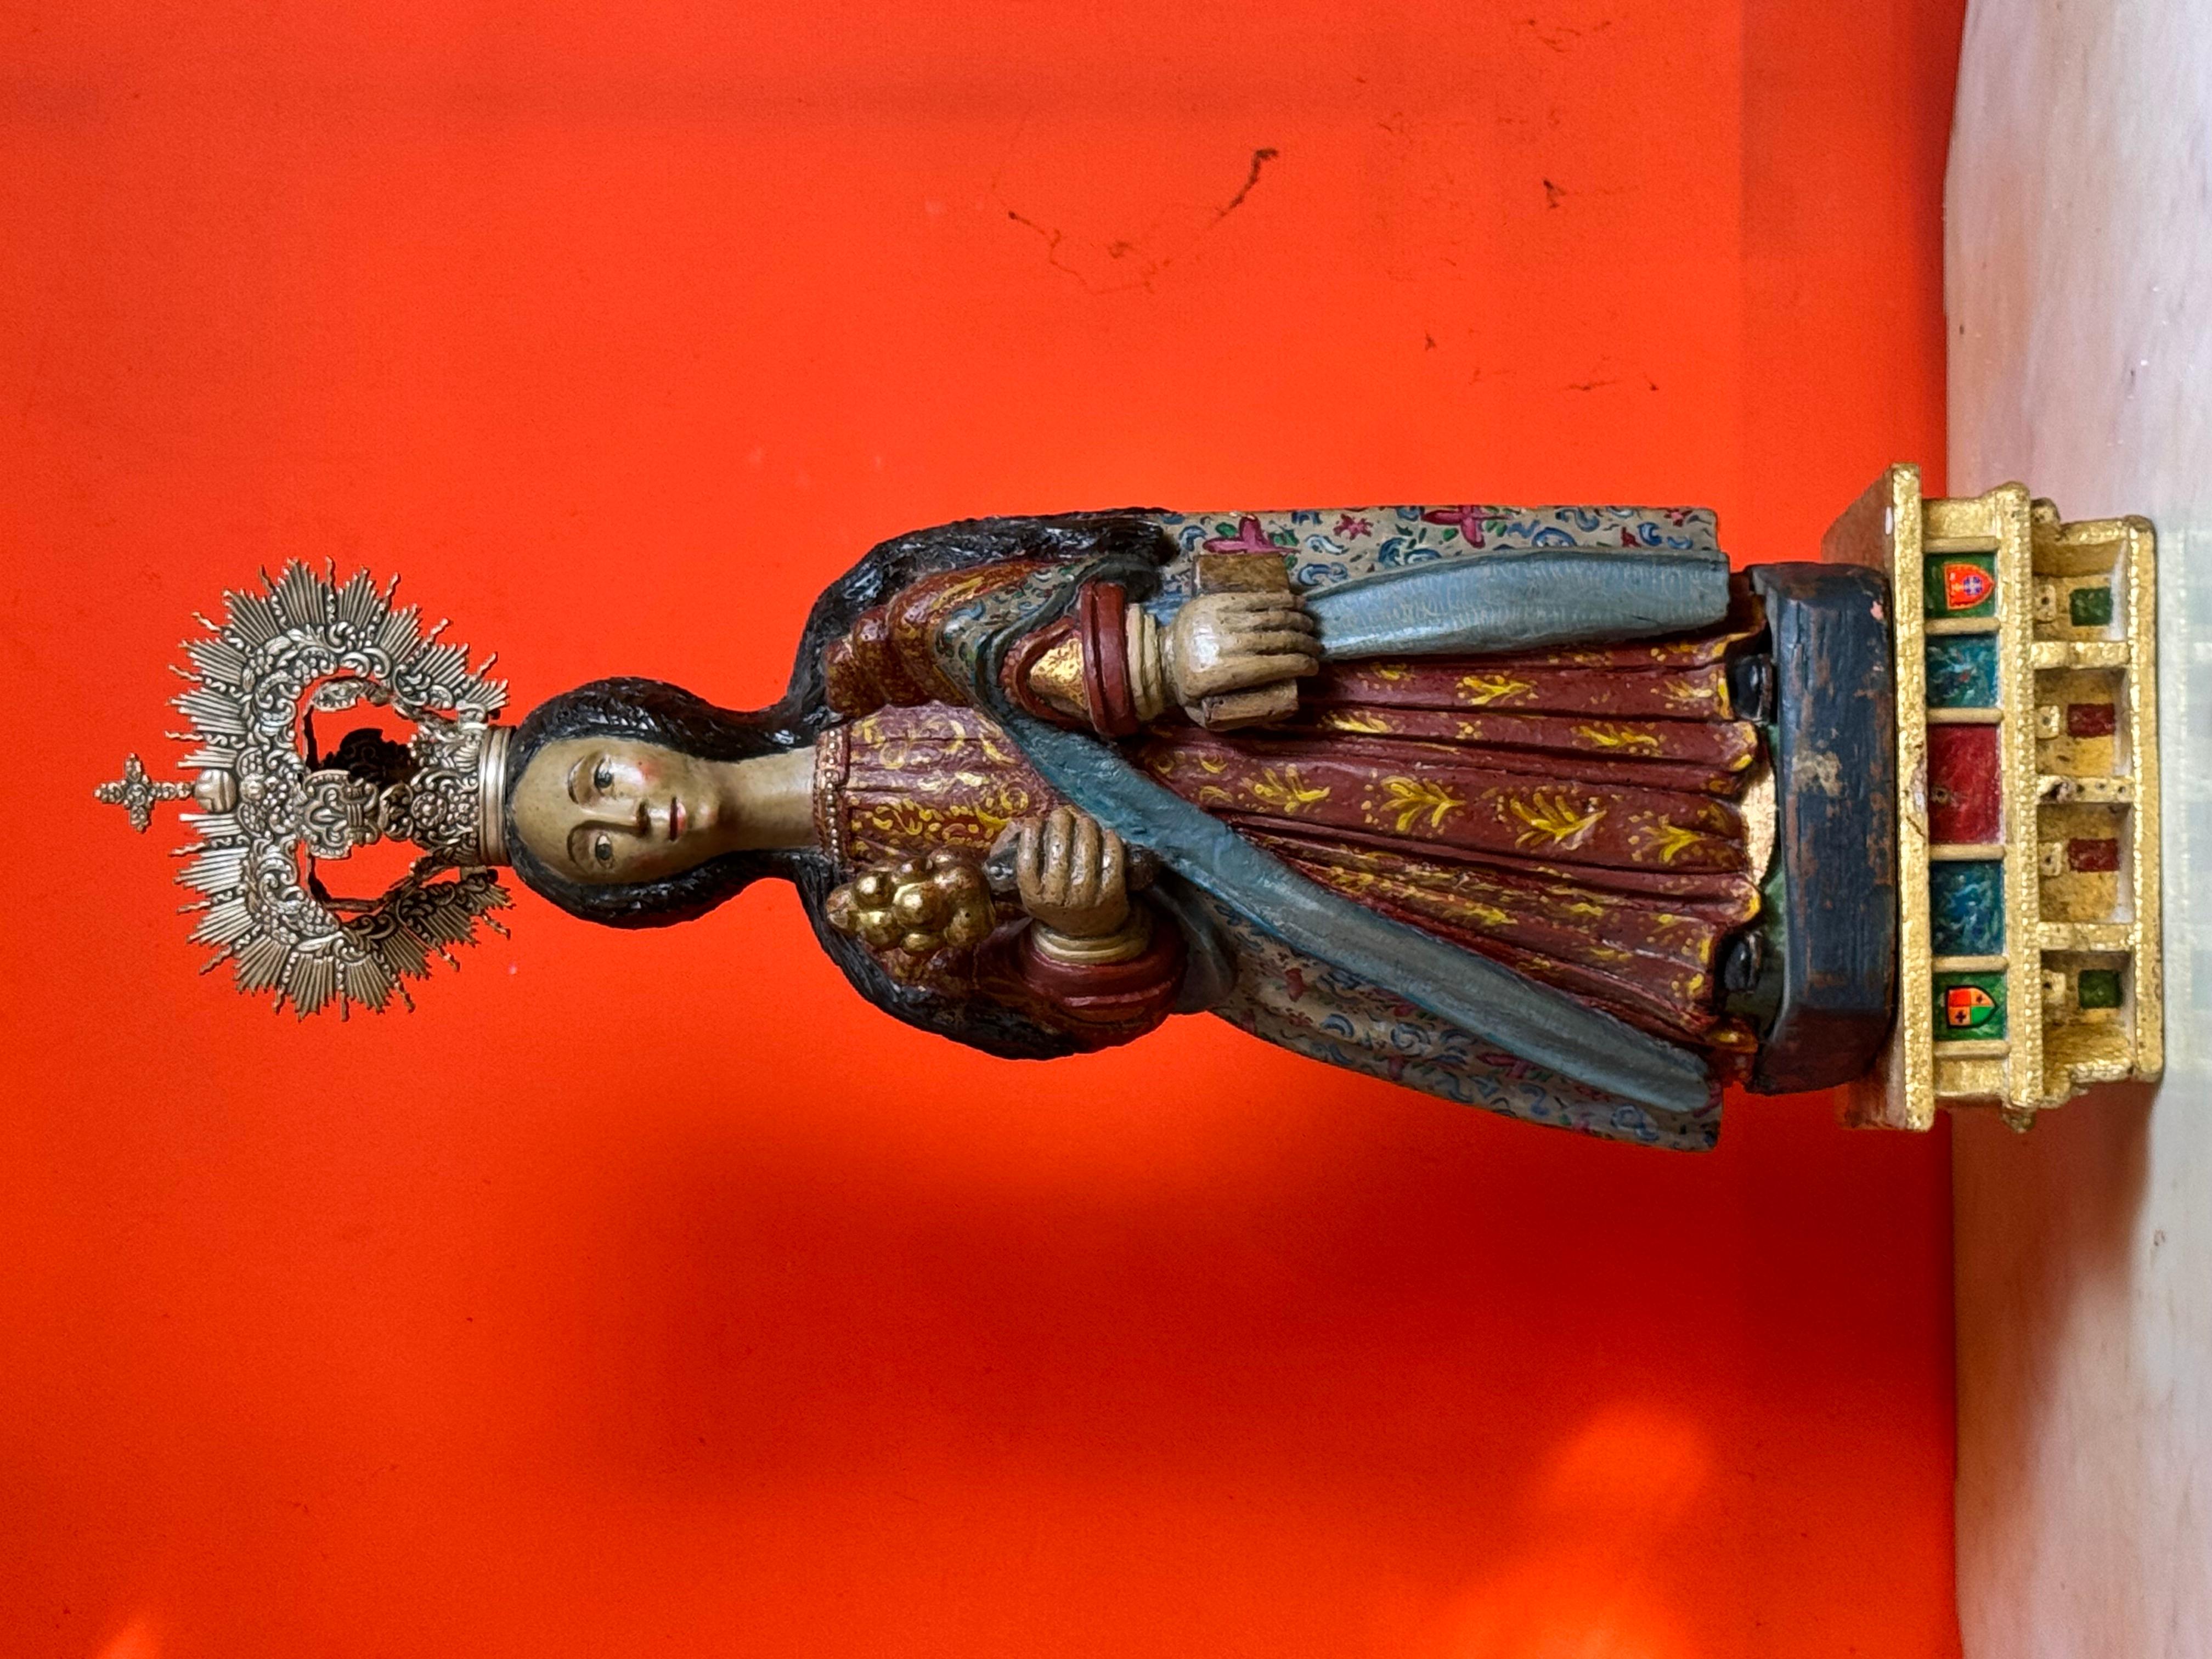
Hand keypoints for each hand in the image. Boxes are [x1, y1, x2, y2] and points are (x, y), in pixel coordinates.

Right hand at [1014, 806, 1129, 938]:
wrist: (1088, 934)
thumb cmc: (1056, 902)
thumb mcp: (1032, 891)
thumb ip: (1020, 860)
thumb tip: (1017, 825)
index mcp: (1033, 896)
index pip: (1027, 858)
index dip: (1030, 834)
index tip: (1034, 822)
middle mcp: (1058, 896)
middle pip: (1058, 846)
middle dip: (1060, 822)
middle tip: (1063, 814)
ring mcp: (1086, 895)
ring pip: (1086, 846)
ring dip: (1086, 825)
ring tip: (1084, 820)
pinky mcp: (1112, 893)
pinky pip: (1112, 857)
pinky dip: (1110, 840)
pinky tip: (1106, 834)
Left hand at [1164, 590, 1321, 705]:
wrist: (1158, 659)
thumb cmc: (1188, 691)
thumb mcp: (1207, 714)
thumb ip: (1240, 713)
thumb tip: (1281, 706)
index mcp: (1217, 675)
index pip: (1270, 666)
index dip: (1297, 665)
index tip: (1314, 667)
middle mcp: (1219, 644)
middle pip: (1272, 639)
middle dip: (1301, 642)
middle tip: (1316, 646)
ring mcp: (1216, 619)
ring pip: (1266, 616)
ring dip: (1295, 619)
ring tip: (1310, 624)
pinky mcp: (1214, 601)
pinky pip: (1253, 597)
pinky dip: (1278, 599)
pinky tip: (1296, 602)